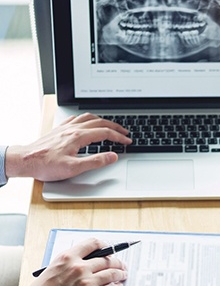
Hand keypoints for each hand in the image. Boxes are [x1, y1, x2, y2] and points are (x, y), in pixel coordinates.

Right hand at [0, 238, 127, 285]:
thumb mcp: (51, 271)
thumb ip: (68, 264)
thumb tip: (85, 262)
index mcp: (67, 258)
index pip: (93, 243)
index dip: (105, 245)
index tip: (110, 249)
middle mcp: (79, 267)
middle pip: (107, 259)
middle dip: (117, 261)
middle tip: (121, 264)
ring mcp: (86, 283)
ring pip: (112, 273)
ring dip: (120, 273)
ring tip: (123, 274)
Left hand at [5, 113, 131, 180]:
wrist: (25, 160)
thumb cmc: (47, 165)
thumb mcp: (74, 168)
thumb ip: (96, 161)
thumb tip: (113, 156)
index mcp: (79, 137)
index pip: (105, 133)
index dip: (119, 137)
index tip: (127, 141)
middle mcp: (73, 129)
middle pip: (100, 122)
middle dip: (115, 127)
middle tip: (124, 133)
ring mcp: (66, 127)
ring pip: (89, 117)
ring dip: (103, 120)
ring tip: (110, 125)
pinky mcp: (60, 129)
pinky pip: (77, 118)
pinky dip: (87, 119)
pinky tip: (87, 123)